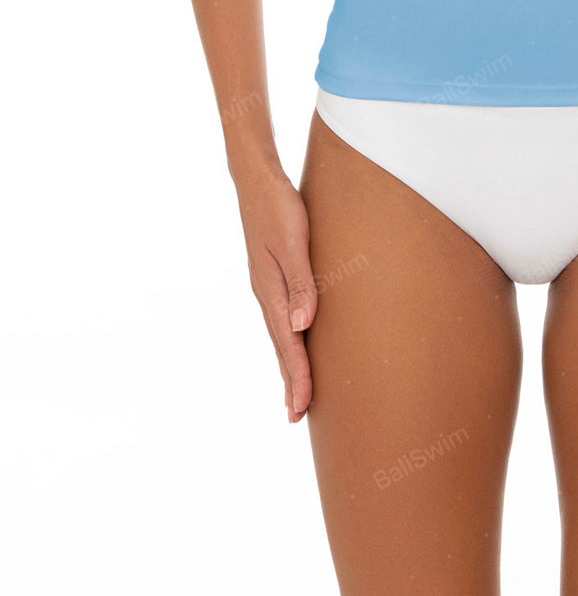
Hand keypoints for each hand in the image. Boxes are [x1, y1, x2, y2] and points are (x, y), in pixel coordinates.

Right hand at [235, 166, 317, 422]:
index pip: (287, 344)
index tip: (301, 408)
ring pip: (280, 333)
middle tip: (296, 416)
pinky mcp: (273, 273)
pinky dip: (288, 338)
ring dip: (288, 363)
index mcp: (270, 291)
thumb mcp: (293, 242)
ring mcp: (268, 284)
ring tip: (296, 391)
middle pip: (280, 346)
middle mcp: (266, 293)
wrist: (257, 179)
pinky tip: (294, 339)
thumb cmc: (279, 207)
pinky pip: (282, 316)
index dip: (297, 377)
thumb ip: (301, 282)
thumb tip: (302, 326)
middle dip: (290, 381)